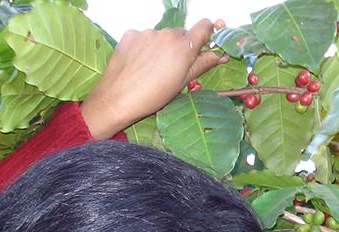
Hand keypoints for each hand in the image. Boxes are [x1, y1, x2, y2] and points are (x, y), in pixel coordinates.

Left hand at [80, 19, 226, 139]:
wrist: (117, 99)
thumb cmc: (153, 96)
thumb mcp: (182, 82)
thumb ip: (202, 64)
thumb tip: (220, 55)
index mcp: (183, 47)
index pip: (204, 26)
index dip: (206, 33)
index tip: (203, 43)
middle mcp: (167, 35)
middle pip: (181, 34)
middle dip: (181, 46)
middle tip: (173, 66)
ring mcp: (147, 33)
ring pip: (161, 36)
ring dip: (161, 47)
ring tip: (152, 68)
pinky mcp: (130, 35)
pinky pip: (143, 37)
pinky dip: (144, 47)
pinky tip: (139, 64)